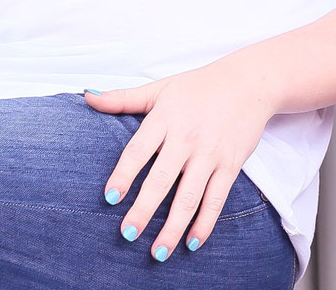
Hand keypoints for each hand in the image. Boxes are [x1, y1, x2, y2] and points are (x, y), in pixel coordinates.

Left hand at [83, 57, 277, 261]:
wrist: (247, 83)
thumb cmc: (197, 87)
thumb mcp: (158, 88)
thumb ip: (122, 98)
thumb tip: (87, 97)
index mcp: (163, 119)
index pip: (138, 151)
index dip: (124, 175)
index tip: (110, 197)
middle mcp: (186, 139)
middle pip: (162, 180)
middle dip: (144, 210)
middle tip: (127, 234)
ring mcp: (209, 154)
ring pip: (189, 197)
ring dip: (173, 227)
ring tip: (158, 252)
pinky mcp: (231, 166)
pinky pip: (216, 199)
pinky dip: (205, 223)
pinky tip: (191, 242)